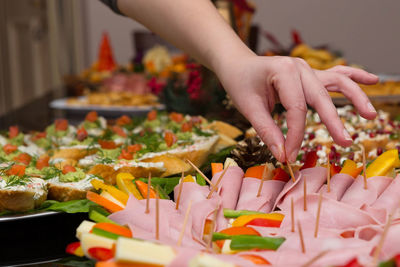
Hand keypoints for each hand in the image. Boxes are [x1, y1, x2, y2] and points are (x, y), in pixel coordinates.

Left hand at [215, 55, 377, 162]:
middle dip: (333, 121)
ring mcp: (307, 70)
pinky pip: (335, 76)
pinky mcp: (310, 76)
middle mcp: (300, 68)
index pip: (296, 108)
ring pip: (336, 83)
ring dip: (355, 97)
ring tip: (369, 115)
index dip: (295, 135)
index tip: (289, 156)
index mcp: (284, 72)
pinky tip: (372, 80)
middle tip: (345, 143)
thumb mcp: (248, 107)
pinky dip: (353, 78)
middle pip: (321, 97)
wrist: (237, 65)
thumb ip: (266, 131)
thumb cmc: (240, 84)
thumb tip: (282, 155)